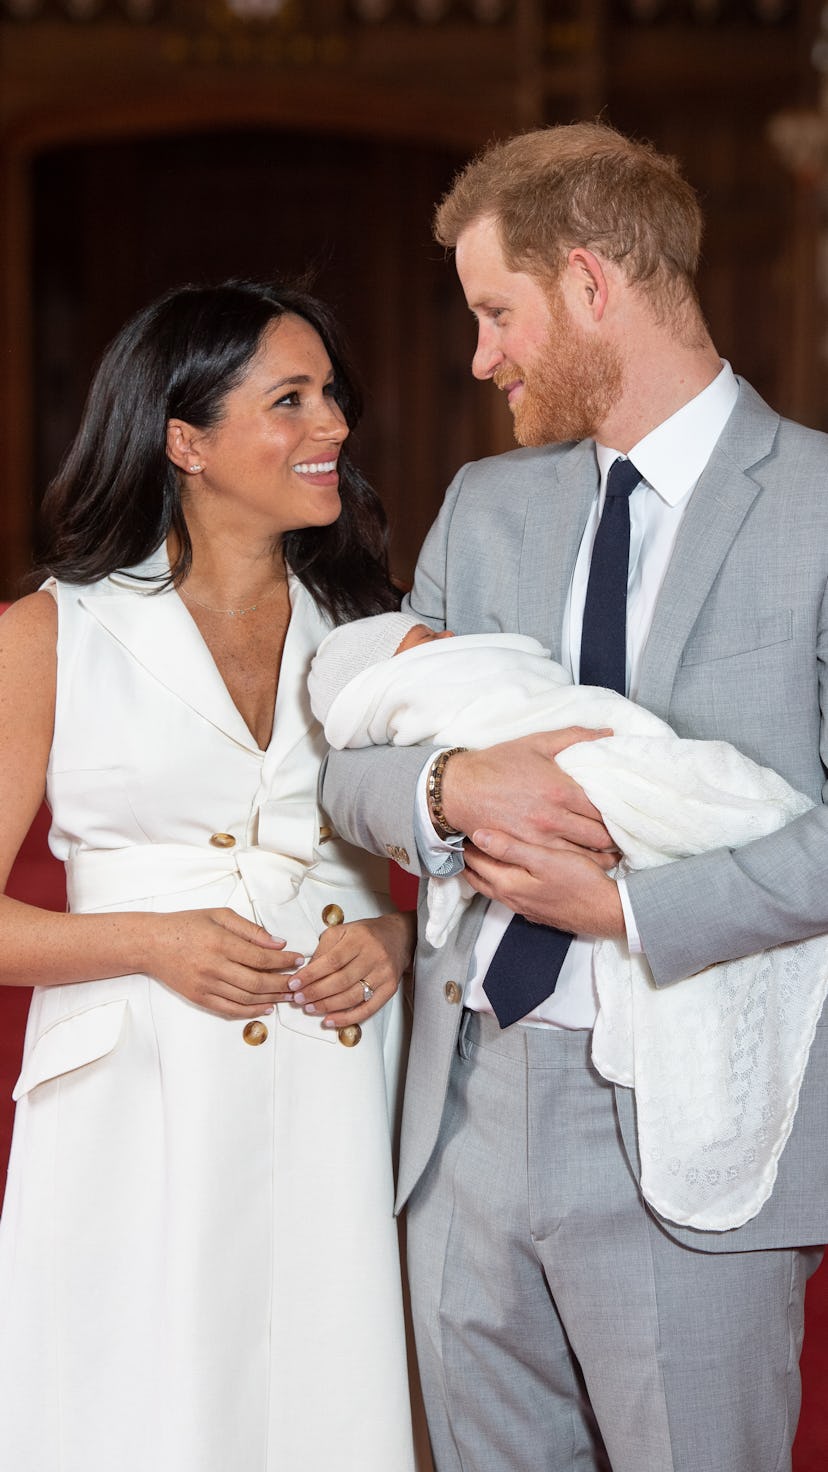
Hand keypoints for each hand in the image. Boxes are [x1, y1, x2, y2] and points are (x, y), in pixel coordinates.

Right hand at [147, 908, 304, 1018]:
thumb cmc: (187, 925)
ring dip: (272, 999)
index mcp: (221, 942)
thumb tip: (278, 943)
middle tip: (299, 982)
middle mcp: (214, 966)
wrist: (152, 943)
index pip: (262, 957)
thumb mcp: (220, 915)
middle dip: (283, 984)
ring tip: (288, 996)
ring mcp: (206, 985)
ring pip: (247, 999)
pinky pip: (230, 1010)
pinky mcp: (199, 998)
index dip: (284, 961)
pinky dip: (251, 1012)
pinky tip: (266, 1007)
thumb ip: (251, 929)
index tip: (298, 959)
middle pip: (258, 982)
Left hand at [286, 912, 415, 1028]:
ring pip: (352, 996)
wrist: (399, 936)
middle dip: (316, 993)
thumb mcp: (342, 932)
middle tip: (298, 1000)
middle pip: (341, 980)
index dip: (311, 975)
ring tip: (310, 1009)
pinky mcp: (390, 989)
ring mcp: (383, 974)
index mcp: (359, 939)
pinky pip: (368, 1009)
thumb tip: (306, 973)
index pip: (332, 961)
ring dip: (328, 1006)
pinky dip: (347, 1018)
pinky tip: (330, 1021)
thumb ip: (323, 950)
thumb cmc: (365, 934)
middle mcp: (374, 956)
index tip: (294, 984)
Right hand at [441, 729, 616, 852]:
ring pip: (584, 856)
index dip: (619, 814)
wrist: (459, 789)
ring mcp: (540, 838)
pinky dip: (578, 865)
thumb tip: (609, 733)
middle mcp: (554, 818)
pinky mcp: (526, 851)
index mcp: (561, 789)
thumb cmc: (498, 764)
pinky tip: (586, 863)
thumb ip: (576, 737)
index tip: (626, 815)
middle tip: (622, 836)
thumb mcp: (537, 743)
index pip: (604, 809)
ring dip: (601, 856)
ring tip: (611, 853)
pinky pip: (561, 863)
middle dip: (614, 838)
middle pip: (599, 836)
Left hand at [463, 829, 625, 937]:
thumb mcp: (545, 859)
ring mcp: (523, 907)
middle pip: (479, 876)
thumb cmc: (579, 881)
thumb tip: (478, 835)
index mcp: (507, 884)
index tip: (460, 825)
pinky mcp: (536, 910)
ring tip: (481, 849)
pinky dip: (499, 878)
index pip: (475, 861)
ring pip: (492, 886)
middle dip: (469, 858)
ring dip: (483, 869)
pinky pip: (508, 892)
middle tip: (462, 836)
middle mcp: (510, 898)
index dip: (466, 843)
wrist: (607, 912)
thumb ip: (511, 848)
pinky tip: (508, 869)